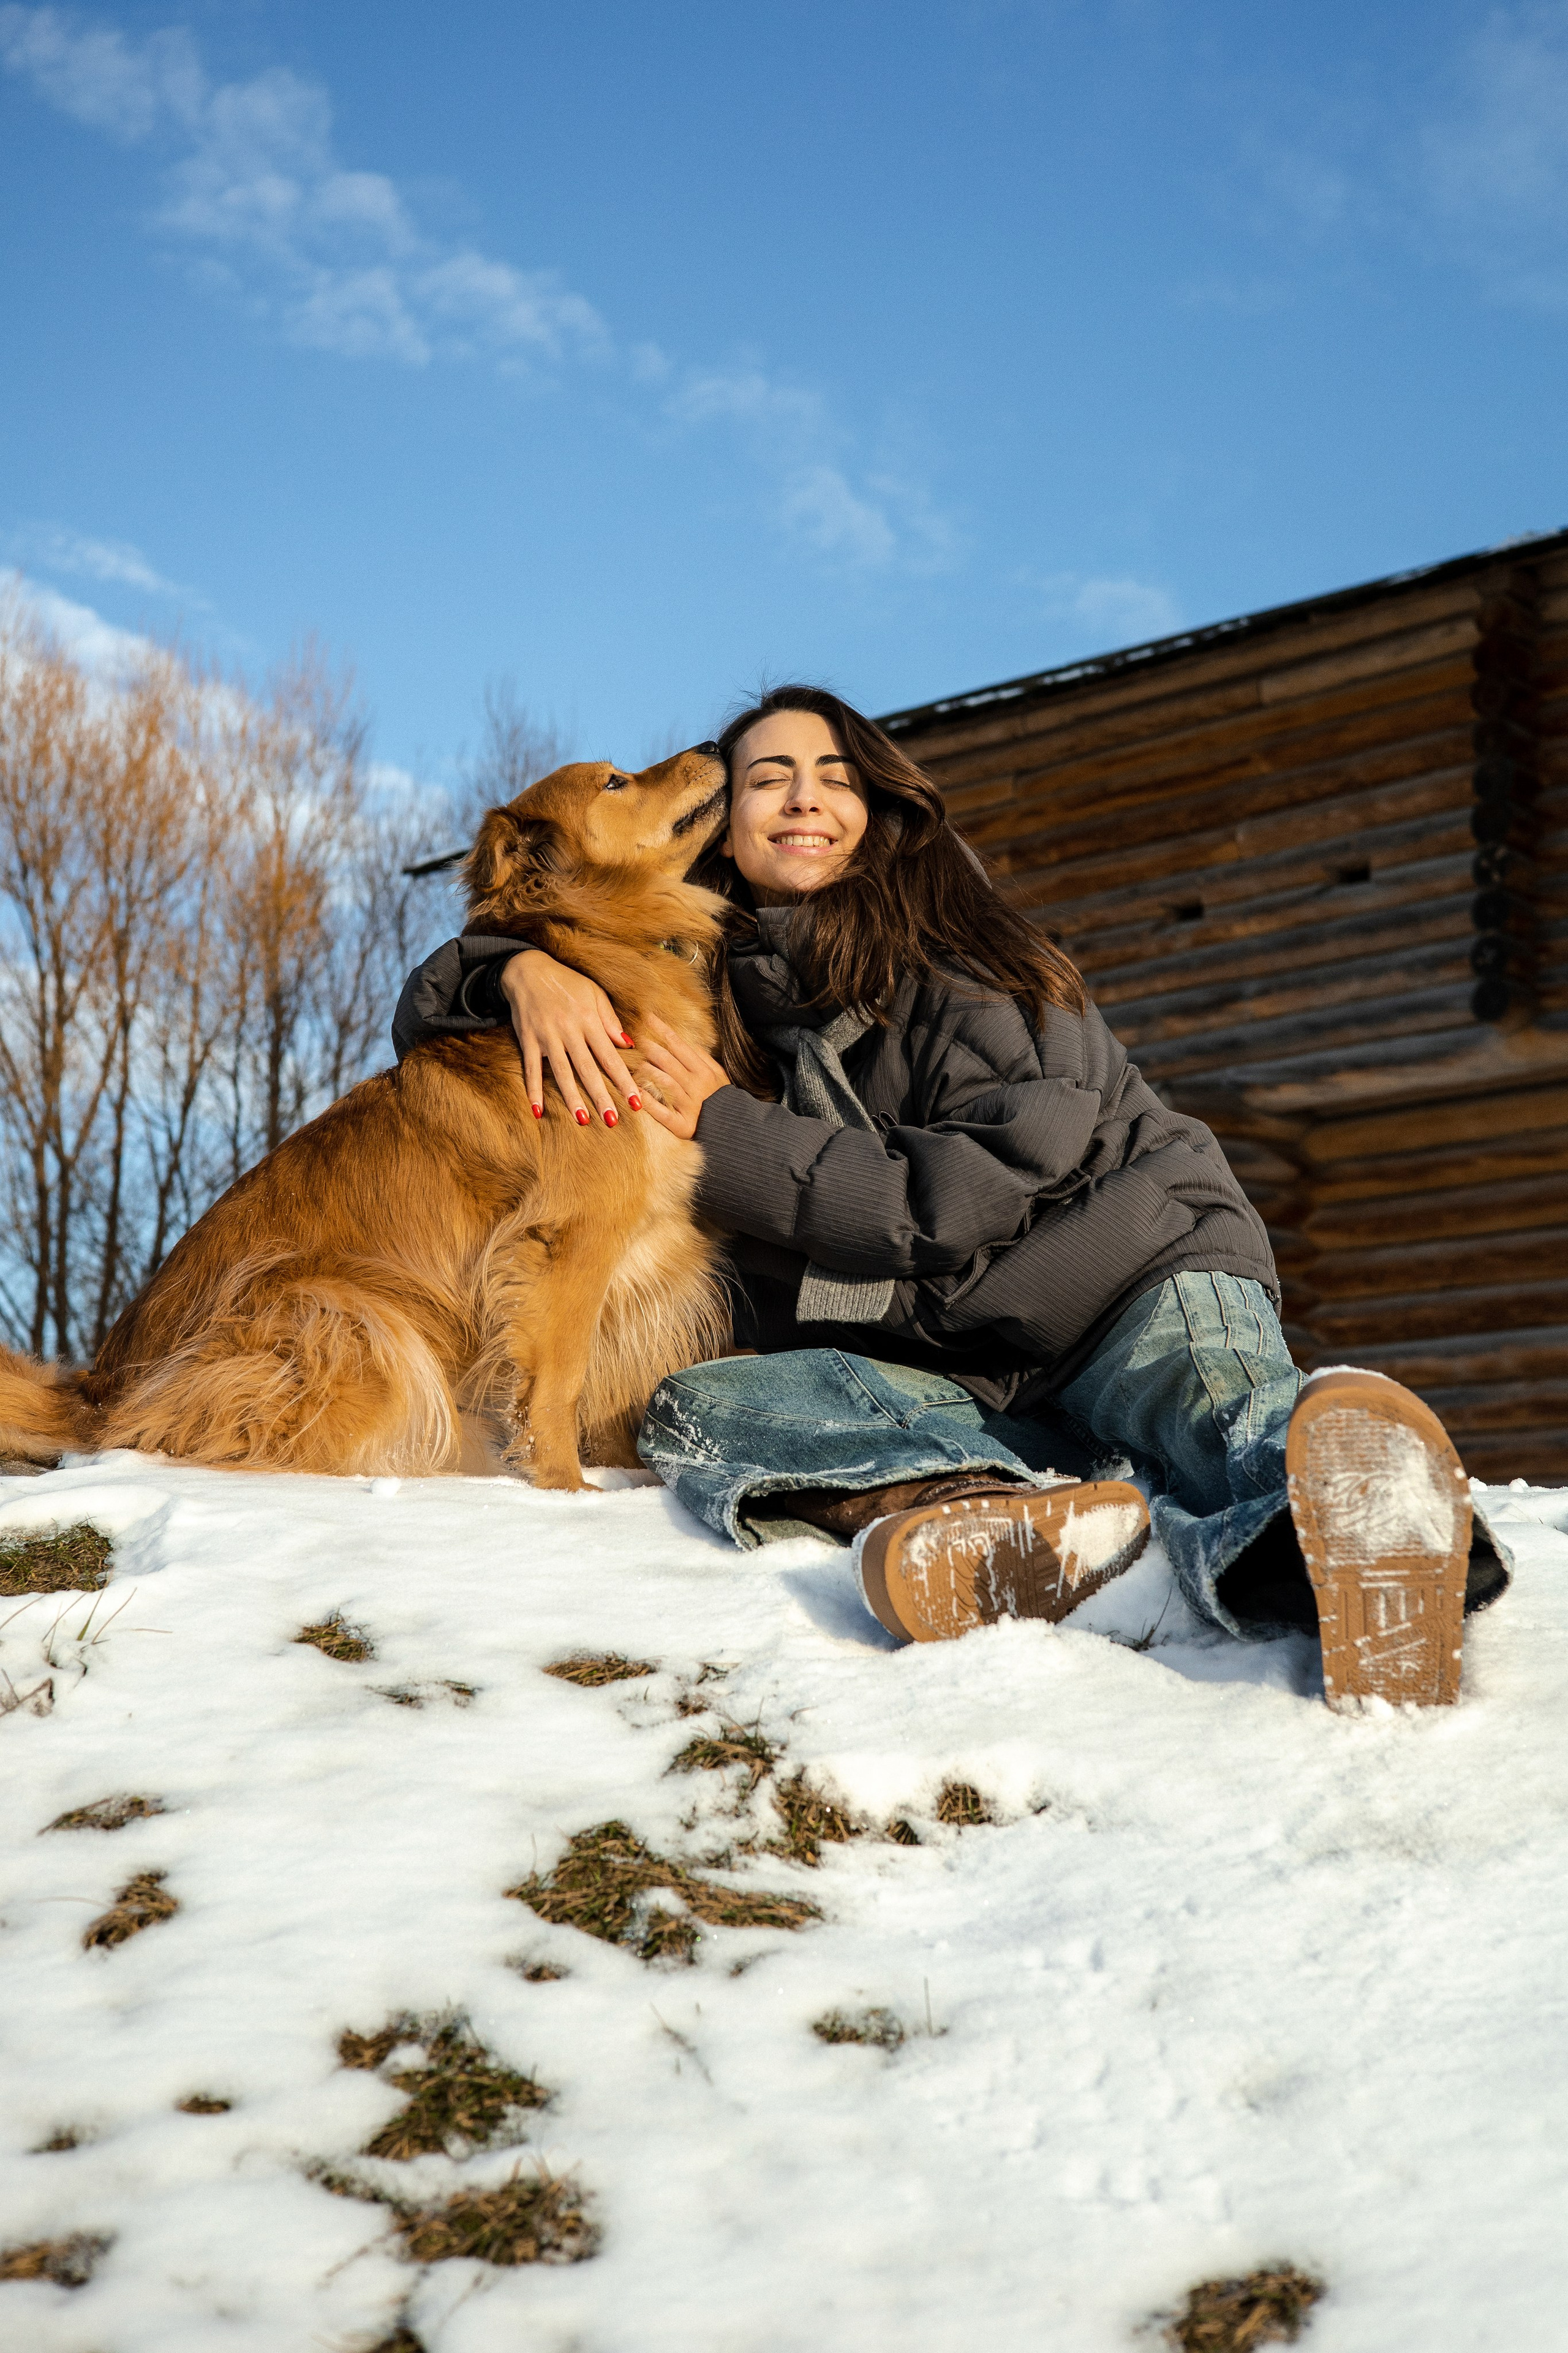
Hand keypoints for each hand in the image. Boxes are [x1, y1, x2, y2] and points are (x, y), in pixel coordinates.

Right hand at [500, 950, 639, 1127]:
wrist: (528, 970)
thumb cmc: (567, 983)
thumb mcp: (594, 993)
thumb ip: (611, 1020)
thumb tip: (629, 1045)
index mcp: (589, 1020)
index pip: (610, 1056)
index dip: (623, 1080)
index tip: (636, 1102)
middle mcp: (569, 1030)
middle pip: (588, 1069)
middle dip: (601, 1096)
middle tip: (613, 1121)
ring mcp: (547, 1036)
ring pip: (562, 1072)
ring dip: (572, 1098)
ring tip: (583, 1120)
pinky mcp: (528, 1040)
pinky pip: (531, 1068)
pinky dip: (533, 1090)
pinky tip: (537, 1111)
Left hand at [636, 1016, 730, 1140]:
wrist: (732, 1130)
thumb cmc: (721, 1100)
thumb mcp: (718, 1076)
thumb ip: (703, 1058)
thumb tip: (687, 1041)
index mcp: (704, 1072)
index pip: (679, 1045)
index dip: (662, 1029)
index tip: (646, 1016)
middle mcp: (696, 1086)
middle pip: (668, 1061)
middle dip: (648, 1047)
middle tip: (631, 1038)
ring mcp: (688, 1105)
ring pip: (664, 1082)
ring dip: (645, 1071)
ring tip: (630, 1063)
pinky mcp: (682, 1125)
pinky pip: (662, 1113)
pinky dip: (648, 1103)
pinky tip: (636, 1093)